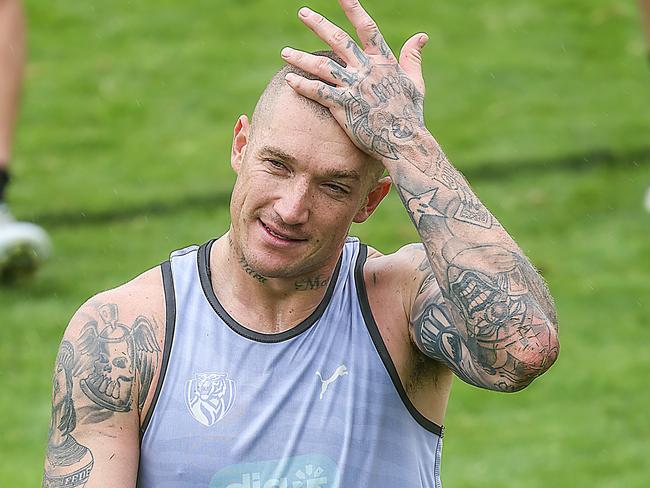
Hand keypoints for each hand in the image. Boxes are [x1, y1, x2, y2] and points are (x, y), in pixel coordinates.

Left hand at [281, 0, 428, 161]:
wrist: (404, 142)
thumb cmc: (410, 115)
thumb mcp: (416, 82)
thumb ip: (412, 58)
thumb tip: (421, 36)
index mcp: (383, 62)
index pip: (366, 28)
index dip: (353, 9)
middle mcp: (366, 70)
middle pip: (338, 41)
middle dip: (319, 25)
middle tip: (302, 12)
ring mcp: (354, 88)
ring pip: (323, 67)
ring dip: (302, 58)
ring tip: (285, 52)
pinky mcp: (343, 107)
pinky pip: (318, 93)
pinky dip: (303, 85)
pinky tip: (289, 79)